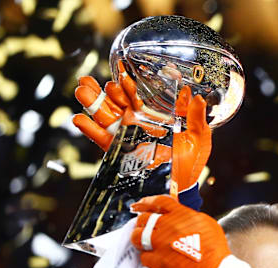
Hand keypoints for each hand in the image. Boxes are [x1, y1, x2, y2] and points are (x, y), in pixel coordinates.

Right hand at [73, 64, 210, 191]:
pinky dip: (89, 129)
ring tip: (82, 90)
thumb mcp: (197, 138)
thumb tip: (197, 96)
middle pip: (116, 103)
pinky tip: (79, 118)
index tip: (121, 71)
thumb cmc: (190, 164)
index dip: (128, 83)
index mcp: (155, 118)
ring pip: (105, 116)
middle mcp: (137, 125)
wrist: (180, 187)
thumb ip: (195, 117)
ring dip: (92, 103)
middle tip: (90, 79)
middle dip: (103, 90)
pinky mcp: (118, 151)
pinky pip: (101, 139)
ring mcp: (126, 137)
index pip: (138, 96)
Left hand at [130, 195, 229, 267]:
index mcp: (181, 215)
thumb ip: (188, 217)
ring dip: (139, 238)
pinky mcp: (157, 262)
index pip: (159, 202)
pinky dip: (148, 258)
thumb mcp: (206, 223)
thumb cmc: (215, 250)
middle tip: (144, 227)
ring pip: (137, 236)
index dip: (147, 202)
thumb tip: (178, 217)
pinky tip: (156, 259)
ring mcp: (160, 244)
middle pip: (144, 218)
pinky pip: (144, 256)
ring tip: (144, 242)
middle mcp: (168, 227)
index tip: (140, 205)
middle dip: (142, 222)